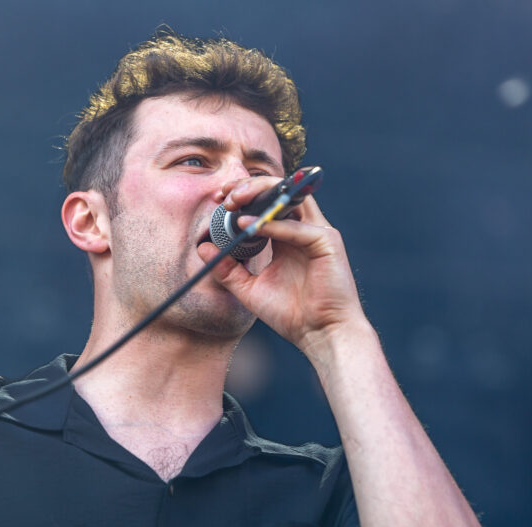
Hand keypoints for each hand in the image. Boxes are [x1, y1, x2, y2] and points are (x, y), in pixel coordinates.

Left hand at [196, 176, 367, 351]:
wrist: (320, 335)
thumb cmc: (292, 314)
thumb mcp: (249, 290)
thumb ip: (228, 269)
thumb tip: (203, 247)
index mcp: (287, 237)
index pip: (266, 203)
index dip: (242, 195)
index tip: (217, 200)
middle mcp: (304, 229)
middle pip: (278, 192)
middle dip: (249, 187)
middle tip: (224, 195)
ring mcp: (318, 232)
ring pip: (290, 197)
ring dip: (260, 193)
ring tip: (233, 201)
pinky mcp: (328, 241)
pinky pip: (298, 227)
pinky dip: (273, 224)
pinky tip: (250, 225)